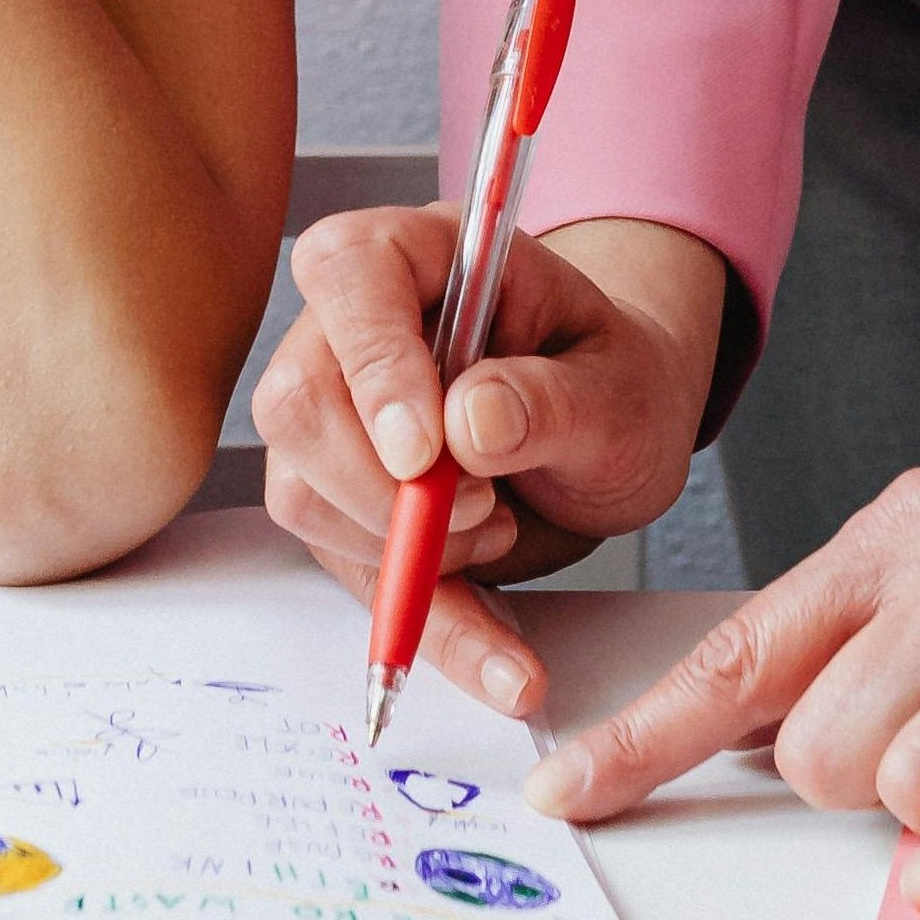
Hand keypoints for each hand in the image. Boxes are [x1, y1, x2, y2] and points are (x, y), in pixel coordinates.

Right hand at [252, 210, 721, 717]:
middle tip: (486, 510)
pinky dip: (427, 627)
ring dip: (406, 549)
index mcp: (423, 255)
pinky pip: (350, 573)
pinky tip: (502, 665)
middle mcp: (355, 329)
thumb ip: (553, 398)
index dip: (372, 364)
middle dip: (382, 486)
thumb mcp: (620, 385)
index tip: (424, 453)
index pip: (349, 273)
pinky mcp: (342, 502)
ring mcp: (335, 418)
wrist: (616, 434)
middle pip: (299, 401)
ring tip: (502, 528)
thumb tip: (469, 422)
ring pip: (303, 494)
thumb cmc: (616, 380)